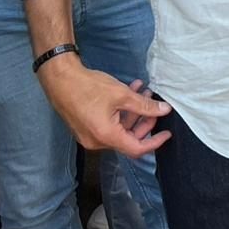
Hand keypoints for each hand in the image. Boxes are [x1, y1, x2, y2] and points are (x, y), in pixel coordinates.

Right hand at [36, 58, 171, 156]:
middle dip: (144, 120)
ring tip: (142, 90)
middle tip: (153, 101)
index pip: (136, 149)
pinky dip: (120, 112)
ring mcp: (89, 136)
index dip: (154, 142)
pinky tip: (129, 91)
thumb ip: (144, 105)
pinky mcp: (85, 128)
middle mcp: (97, 142)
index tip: (168, 133)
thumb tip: (165, 110)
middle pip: (128, 138)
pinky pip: (109, 125)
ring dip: (133, 112)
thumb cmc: (89, 87)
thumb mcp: (122, 94)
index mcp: (106, 137)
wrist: (60, 79)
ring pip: (119, 129)